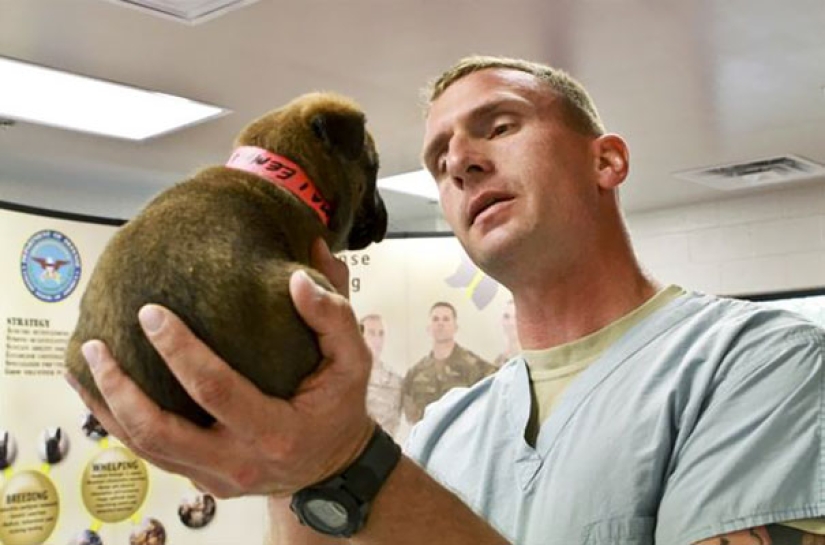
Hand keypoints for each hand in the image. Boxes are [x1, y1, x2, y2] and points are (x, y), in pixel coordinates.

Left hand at [66, 238, 374, 496]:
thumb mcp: (353, 361)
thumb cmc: (339, 408)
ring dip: (107, 407)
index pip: (216, 391)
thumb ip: (333, 315)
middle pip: (161, 432)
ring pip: (145, 449)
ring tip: (82, 364)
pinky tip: (98, 392)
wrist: (333, 466)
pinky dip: (118, 422)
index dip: (180, 352)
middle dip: (121, 387)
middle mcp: (239, 462)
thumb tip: (300, 272)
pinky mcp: (200, 478)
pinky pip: (150, 454)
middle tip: (96, 345)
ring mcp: (214, 476)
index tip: (151, 313)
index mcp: (276, 431)